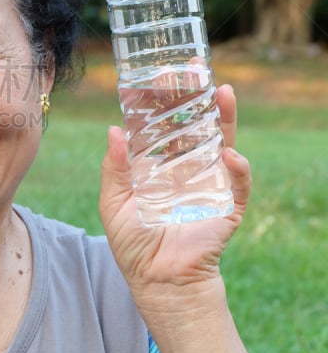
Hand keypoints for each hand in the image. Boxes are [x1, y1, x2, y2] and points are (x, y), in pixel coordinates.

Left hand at [99, 84, 251, 293]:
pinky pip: (238, 183)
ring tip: (222, 94)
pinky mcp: (227, 206)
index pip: (166, 129)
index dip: (166, 105)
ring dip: (225, 120)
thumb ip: (114, 168)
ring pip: (222, 145)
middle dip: (198, 102)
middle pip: (196, 129)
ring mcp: (209, 185)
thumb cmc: (132, 242)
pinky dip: (238, 167)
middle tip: (197, 73)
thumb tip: (113, 129)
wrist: (156, 280)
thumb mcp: (114, 202)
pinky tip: (228, 152)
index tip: (162, 77)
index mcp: (159, 167)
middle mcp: (186, 171)